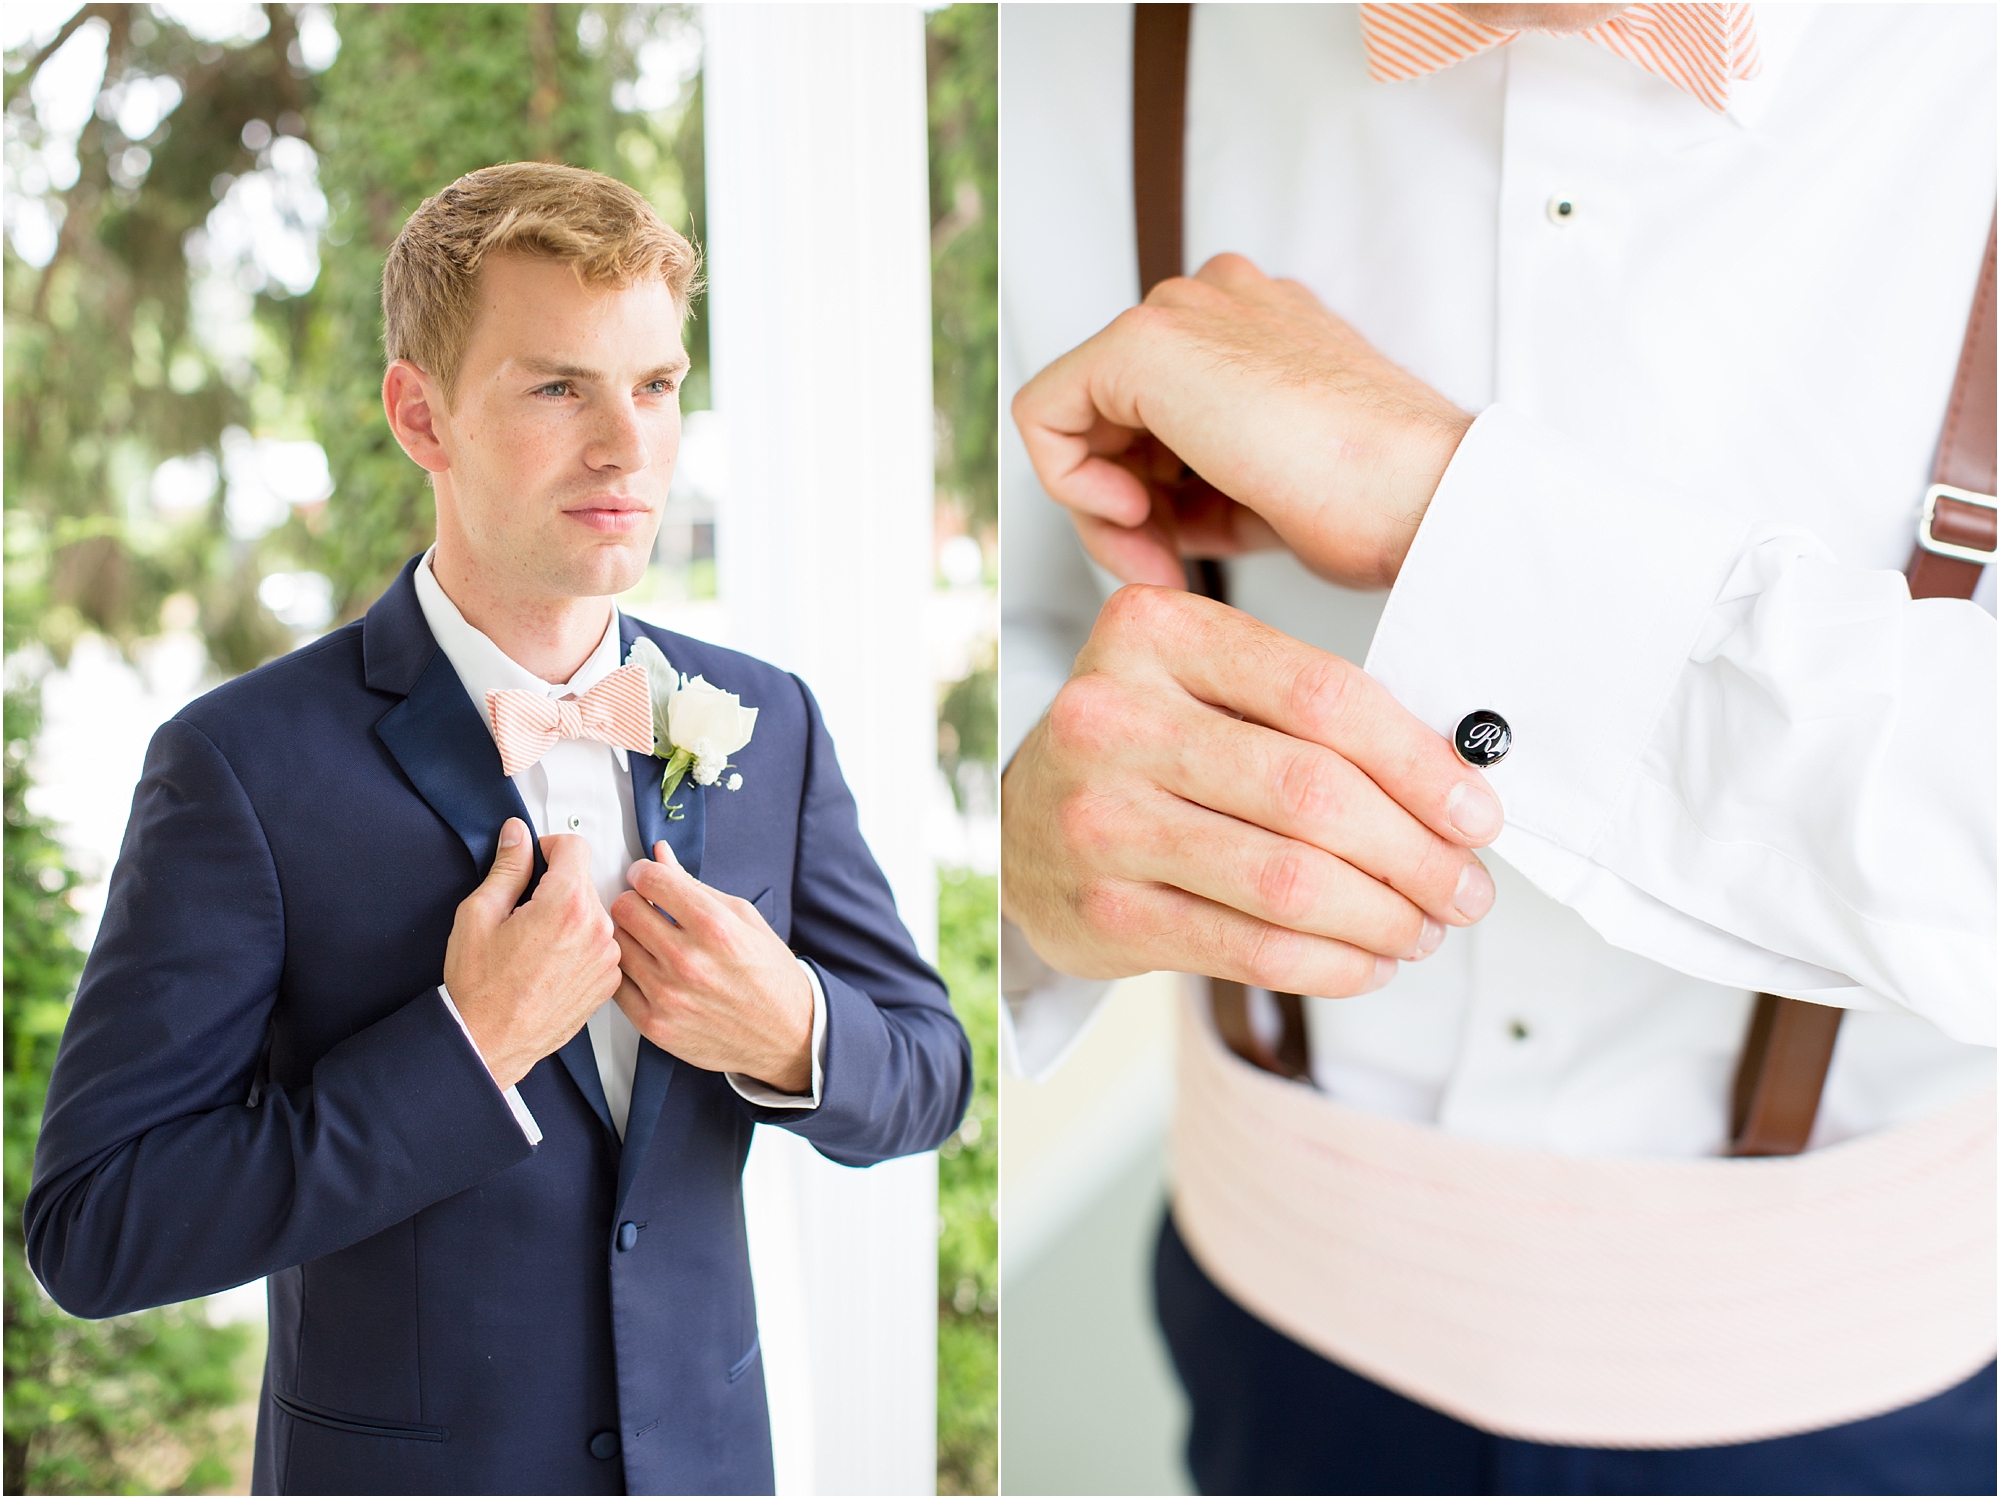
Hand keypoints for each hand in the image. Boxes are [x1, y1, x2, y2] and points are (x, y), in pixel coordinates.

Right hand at [443, 820, 621, 1088]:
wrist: (489, 1042)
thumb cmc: (480, 986)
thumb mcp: (479, 914)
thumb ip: (507, 867)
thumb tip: (518, 835)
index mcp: (566, 905)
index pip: (575, 846)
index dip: (549, 847)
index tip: (534, 861)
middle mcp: (596, 929)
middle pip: (583, 880)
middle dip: (555, 886)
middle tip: (523, 913)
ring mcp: (607, 957)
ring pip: (593, 912)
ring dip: (569, 916)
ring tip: (536, 943)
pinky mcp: (609, 980)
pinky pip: (600, 943)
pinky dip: (579, 944)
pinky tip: (550, 962)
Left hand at [610, 843, 813, 1093]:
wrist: (786, 1036)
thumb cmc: (769, 974)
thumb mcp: (743, 918)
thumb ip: (695, 885)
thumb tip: (660, 854)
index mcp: (715, 928)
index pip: (651, 880)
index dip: (645, 872)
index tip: (647, 877)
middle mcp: (689, 961)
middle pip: (623, 909)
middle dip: (633, 901)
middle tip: (646, 908)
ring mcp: (668, 996)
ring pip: (615, 944)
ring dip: (627, 936)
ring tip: (648, 940)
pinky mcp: (655, 1025)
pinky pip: (616, 984)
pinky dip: (627, 971)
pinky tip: (646, 968)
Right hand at [1002, 586, 1501, 994]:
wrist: (1022, 829)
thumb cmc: (1142, 752)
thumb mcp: (1201, 686)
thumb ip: (1306, 709)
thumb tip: (1454, 782)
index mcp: (1153, 634)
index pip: (1324, 696)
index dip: (1420, 762)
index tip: (1476, 811)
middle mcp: (1112, 718)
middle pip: (1314, 793)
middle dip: (1418, 853)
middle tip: (1465, 887)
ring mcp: (1099, 819)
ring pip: (1289, 881)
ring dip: (1385, 918)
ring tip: (1424, 928)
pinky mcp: (1102, 911)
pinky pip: (1250, 949)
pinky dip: (1332, 965)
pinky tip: (1368, 961)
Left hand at [1011, 253, 1472, 589]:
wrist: (1419, 492)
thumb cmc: (1376, 501)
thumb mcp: (1265, 491)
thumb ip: (1198, 482)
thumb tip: (1138, 511)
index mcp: (1258, 327)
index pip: (1158, 416)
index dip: (1151, 494)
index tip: (1174, 550)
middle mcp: (1216, 306)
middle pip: (1113, 418)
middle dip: (1123, 507)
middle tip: (1159, 564)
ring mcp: (1182, 313)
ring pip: (1079, 421)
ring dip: (1102, 511)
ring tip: (1157, 556)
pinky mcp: (1142, 342)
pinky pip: (1046, 415)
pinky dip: (1070, 484)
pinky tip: (1132, 515)